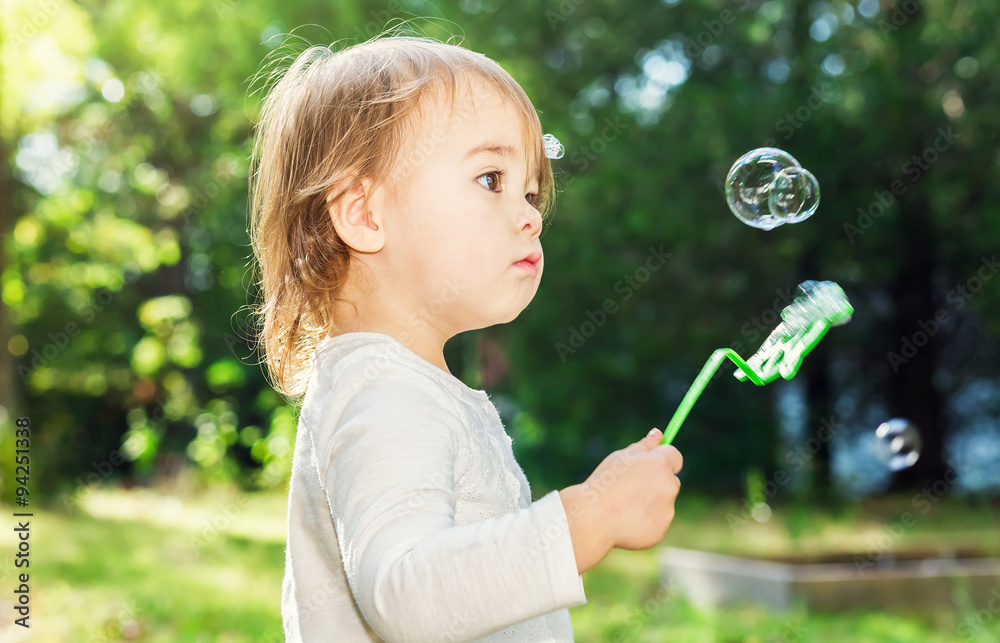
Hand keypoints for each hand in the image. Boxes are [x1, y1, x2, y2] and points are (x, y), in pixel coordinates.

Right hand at [560, 428, 682, 572]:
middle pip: (672, 480)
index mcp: (660, 464)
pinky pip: (657, 521)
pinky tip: (626, 519)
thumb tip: (659, 434)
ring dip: (652, 502)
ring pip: (664, 502)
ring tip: (625, 505)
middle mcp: (669, 486)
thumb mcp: (621, 458)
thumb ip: (643, 446)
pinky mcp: (661, 529)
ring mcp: (667, 510)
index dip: (663, 459)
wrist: (594, 517)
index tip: (651, 464)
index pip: (675, 456)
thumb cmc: (605, 483)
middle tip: (632, 487)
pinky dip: (646, 520)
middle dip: (657, 482)